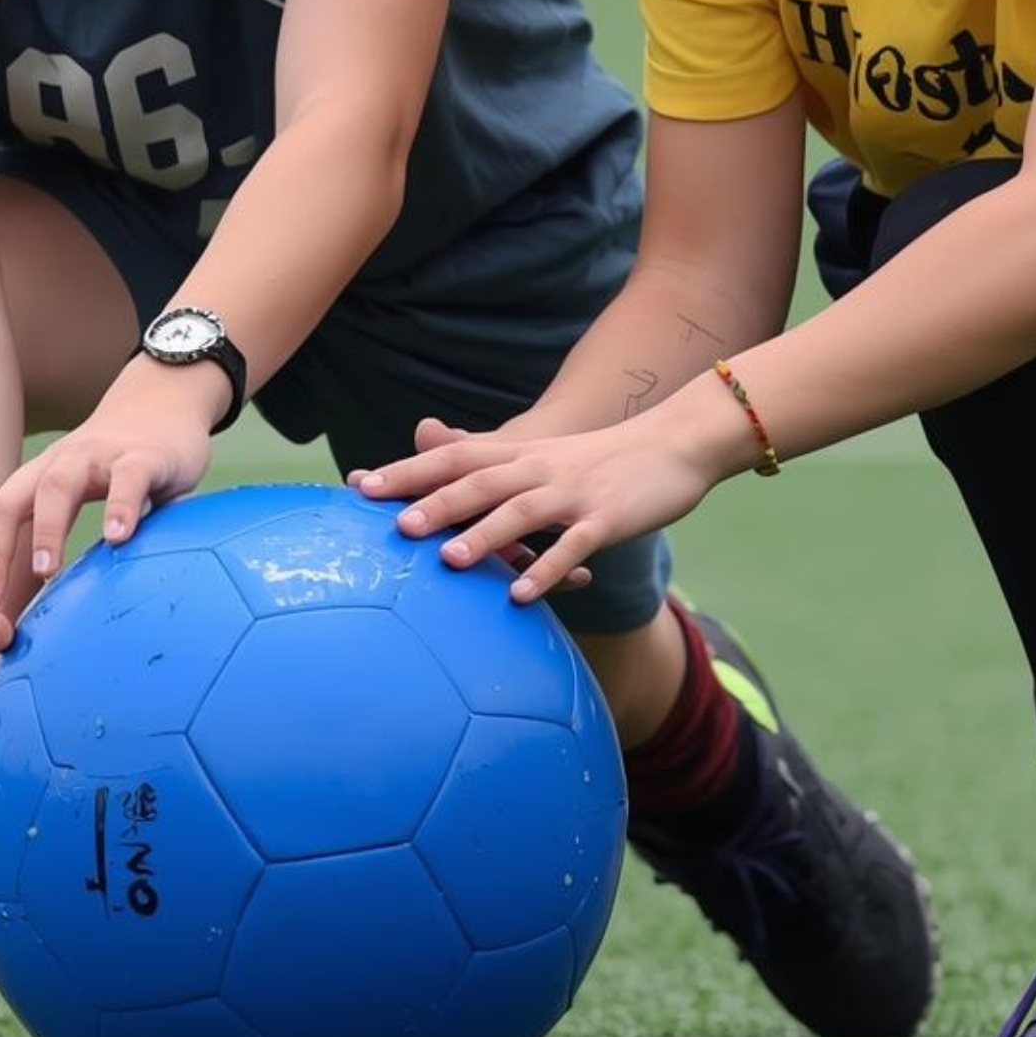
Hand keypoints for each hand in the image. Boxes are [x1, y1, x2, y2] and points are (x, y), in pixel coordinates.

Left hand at [0, 371, 215, 625]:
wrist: (167, 401)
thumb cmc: (120, 469)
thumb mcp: (85, 501)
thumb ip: (65, 545)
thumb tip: (40, 605)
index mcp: (41, 478)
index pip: (0, 519)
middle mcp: (61, 464)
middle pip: (13, 502)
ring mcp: (101, 456)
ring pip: (61, 486)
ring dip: (47, 530)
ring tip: (48, 573)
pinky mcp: (146, 456)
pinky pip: (129, 479)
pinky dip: (121, 508)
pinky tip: (119, 539)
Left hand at [348, 419, 595, 590]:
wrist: (675, 442)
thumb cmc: (600, 458)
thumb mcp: (540, 453)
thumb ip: (488, 457)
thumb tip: (430, 445)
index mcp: (519, 454)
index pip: (454, 457)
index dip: (408, 470)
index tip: (360, 486)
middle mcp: (539, 469)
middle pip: (480, 482)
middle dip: (436, 502)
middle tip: (395, 526)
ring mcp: (573, 493)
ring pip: (523, 511)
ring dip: (487, 535)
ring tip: (450, 561)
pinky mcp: (608, 517)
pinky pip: (574, 545)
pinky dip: (549, 568)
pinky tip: (523, 594)